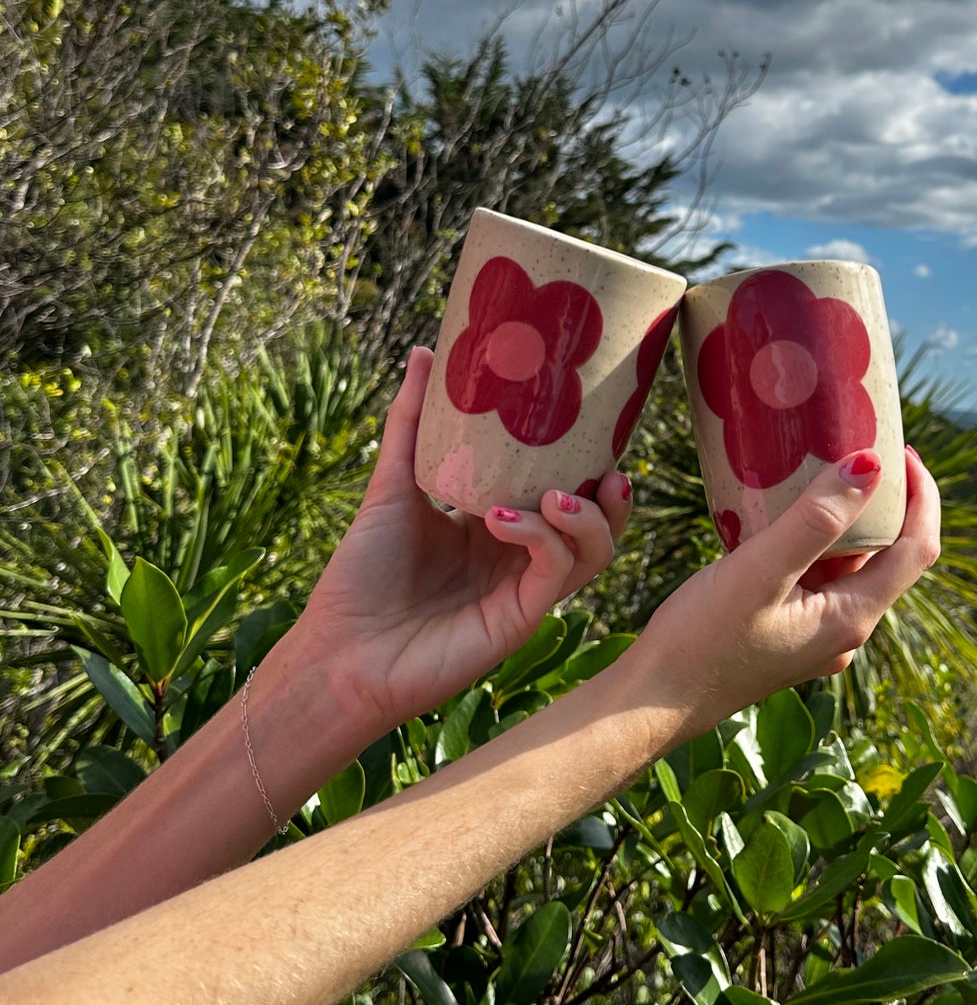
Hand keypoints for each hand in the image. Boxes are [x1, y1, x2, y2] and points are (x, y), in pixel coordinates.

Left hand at [300, 348, 629, 740]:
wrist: (338, 653)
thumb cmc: (360, 577)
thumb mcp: (390, 486)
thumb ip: (410, 423)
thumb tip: (424, 351)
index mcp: (496, 527)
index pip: (560, 489)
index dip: (586, 462)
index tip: (596, 423)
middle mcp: (517, 558)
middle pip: (593, 522)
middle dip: (610, 493)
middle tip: (609, 463)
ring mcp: (522, 590)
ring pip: (591, 551)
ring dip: (587, 516)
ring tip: (559, 492)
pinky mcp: (518, 620)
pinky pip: (555, 575)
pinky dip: (543, 540)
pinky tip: (504, 520)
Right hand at [635, 445, 939, 744]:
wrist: (650, 702)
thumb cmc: (700, 640)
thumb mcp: (759, 571)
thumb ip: (815, 521)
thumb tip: (870, 466)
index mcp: (851, 619)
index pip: (918, 550)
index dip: (922, 496)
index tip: (900, 448)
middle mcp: (845, 633)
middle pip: (890, 557)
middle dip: (886, 502)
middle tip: (861, 446)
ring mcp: (817, 637)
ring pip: (851, 568)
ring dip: (848, 521)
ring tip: (823, 468)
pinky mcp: (788, 635)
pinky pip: (818, 579)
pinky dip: (816, 542)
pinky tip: (784, 516)